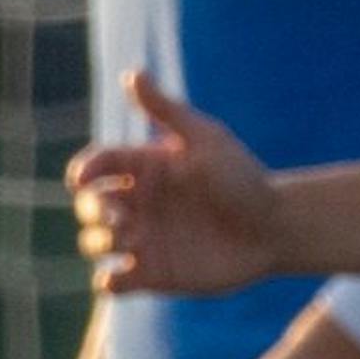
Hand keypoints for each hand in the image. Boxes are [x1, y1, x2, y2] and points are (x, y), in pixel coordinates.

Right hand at [66, 72, 286, 297]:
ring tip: (132, 239)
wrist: (277, 227)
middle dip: (94, 211)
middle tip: (121, 217)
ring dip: (101, 243)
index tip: (83, 179)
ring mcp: (142, 240)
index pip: (96, 166)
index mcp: (144, 168)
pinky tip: (122, 276)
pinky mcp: (152, 274)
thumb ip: (167, 111)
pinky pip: (112, 283)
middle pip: (90, 206)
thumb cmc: (244, 178)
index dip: (83, 172)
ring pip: (94, 243)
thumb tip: (132, 74)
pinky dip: (108, 283)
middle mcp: (137, 203)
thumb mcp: (206, 139)